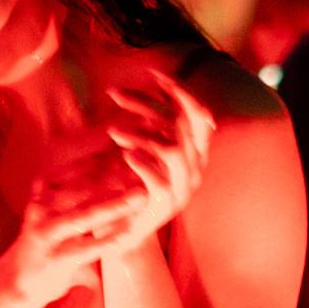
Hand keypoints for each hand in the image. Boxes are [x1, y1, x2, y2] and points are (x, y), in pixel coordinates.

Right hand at [13, 128, 141, 306]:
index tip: (136, 151)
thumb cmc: (48, 234)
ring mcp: (47, 233)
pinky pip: (86, 248)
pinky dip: (108, 240)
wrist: (20, 277)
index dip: (110, 159)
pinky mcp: (56, 258)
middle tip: (145, 168)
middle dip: (117, 177)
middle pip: (85, 188)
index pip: (81, 169)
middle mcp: (42, 207)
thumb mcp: (56, 203)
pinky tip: (129, 234)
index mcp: (43, 187)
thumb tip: (114, 153)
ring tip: (141, 196)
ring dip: (116, 205)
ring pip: (86, 215)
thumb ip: (82, 183)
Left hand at [99, 68, 216, 249]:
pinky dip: (143, 163)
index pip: (197, 112)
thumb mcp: (146, 149)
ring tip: (112, 131)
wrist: (126, 234)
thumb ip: (154, 122)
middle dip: (146, 103)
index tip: (152, 73)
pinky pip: (159, 180)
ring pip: (172, 149)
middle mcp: (195, 168)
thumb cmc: (134, 186)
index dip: (178, 90)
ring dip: (140, 133)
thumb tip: (153, 83)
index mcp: (195, 153)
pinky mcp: (165, 207)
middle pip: (179, 123)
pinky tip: (125, 155)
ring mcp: (183, 189)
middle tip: (114, 94)